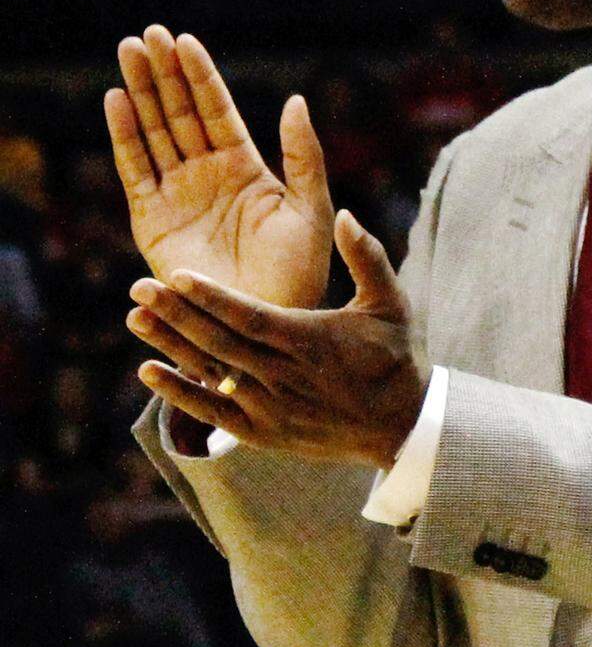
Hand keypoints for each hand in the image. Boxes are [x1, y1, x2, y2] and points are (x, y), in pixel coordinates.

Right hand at [106, 25, 333, 308]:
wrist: (264, 326)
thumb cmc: (298, 275)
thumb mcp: (310, 209)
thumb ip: (303, 156)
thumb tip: (296, 99)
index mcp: (246, 168)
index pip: (217, 110)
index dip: (200, 76)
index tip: (184, 40)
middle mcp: (208, 175)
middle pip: (179, 112)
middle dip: (163, 73)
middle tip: (147, 32)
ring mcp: (178, 195)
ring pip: (154, 131)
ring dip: (140, 91)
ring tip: (129, 50)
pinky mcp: (152, 220)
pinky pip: (135, 169)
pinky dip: (124, 135)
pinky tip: (116, 99)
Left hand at [126, 210, 428, 467]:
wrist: (401, 424)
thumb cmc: (396, 355)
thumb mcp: (390, 302)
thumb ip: (366, 256)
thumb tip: (345, 214)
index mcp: (310, 340)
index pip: (250, 317)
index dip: (212, 298)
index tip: (177, 275)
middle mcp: (284, 376)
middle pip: (220, 343)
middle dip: (177, 314)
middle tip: (139, 288)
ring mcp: (271, 407)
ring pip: (211, 373)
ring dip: (170, 345)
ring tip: (135, 318)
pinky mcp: (263, 432)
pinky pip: (212, 411)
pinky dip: (179, 393)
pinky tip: (148, 370)